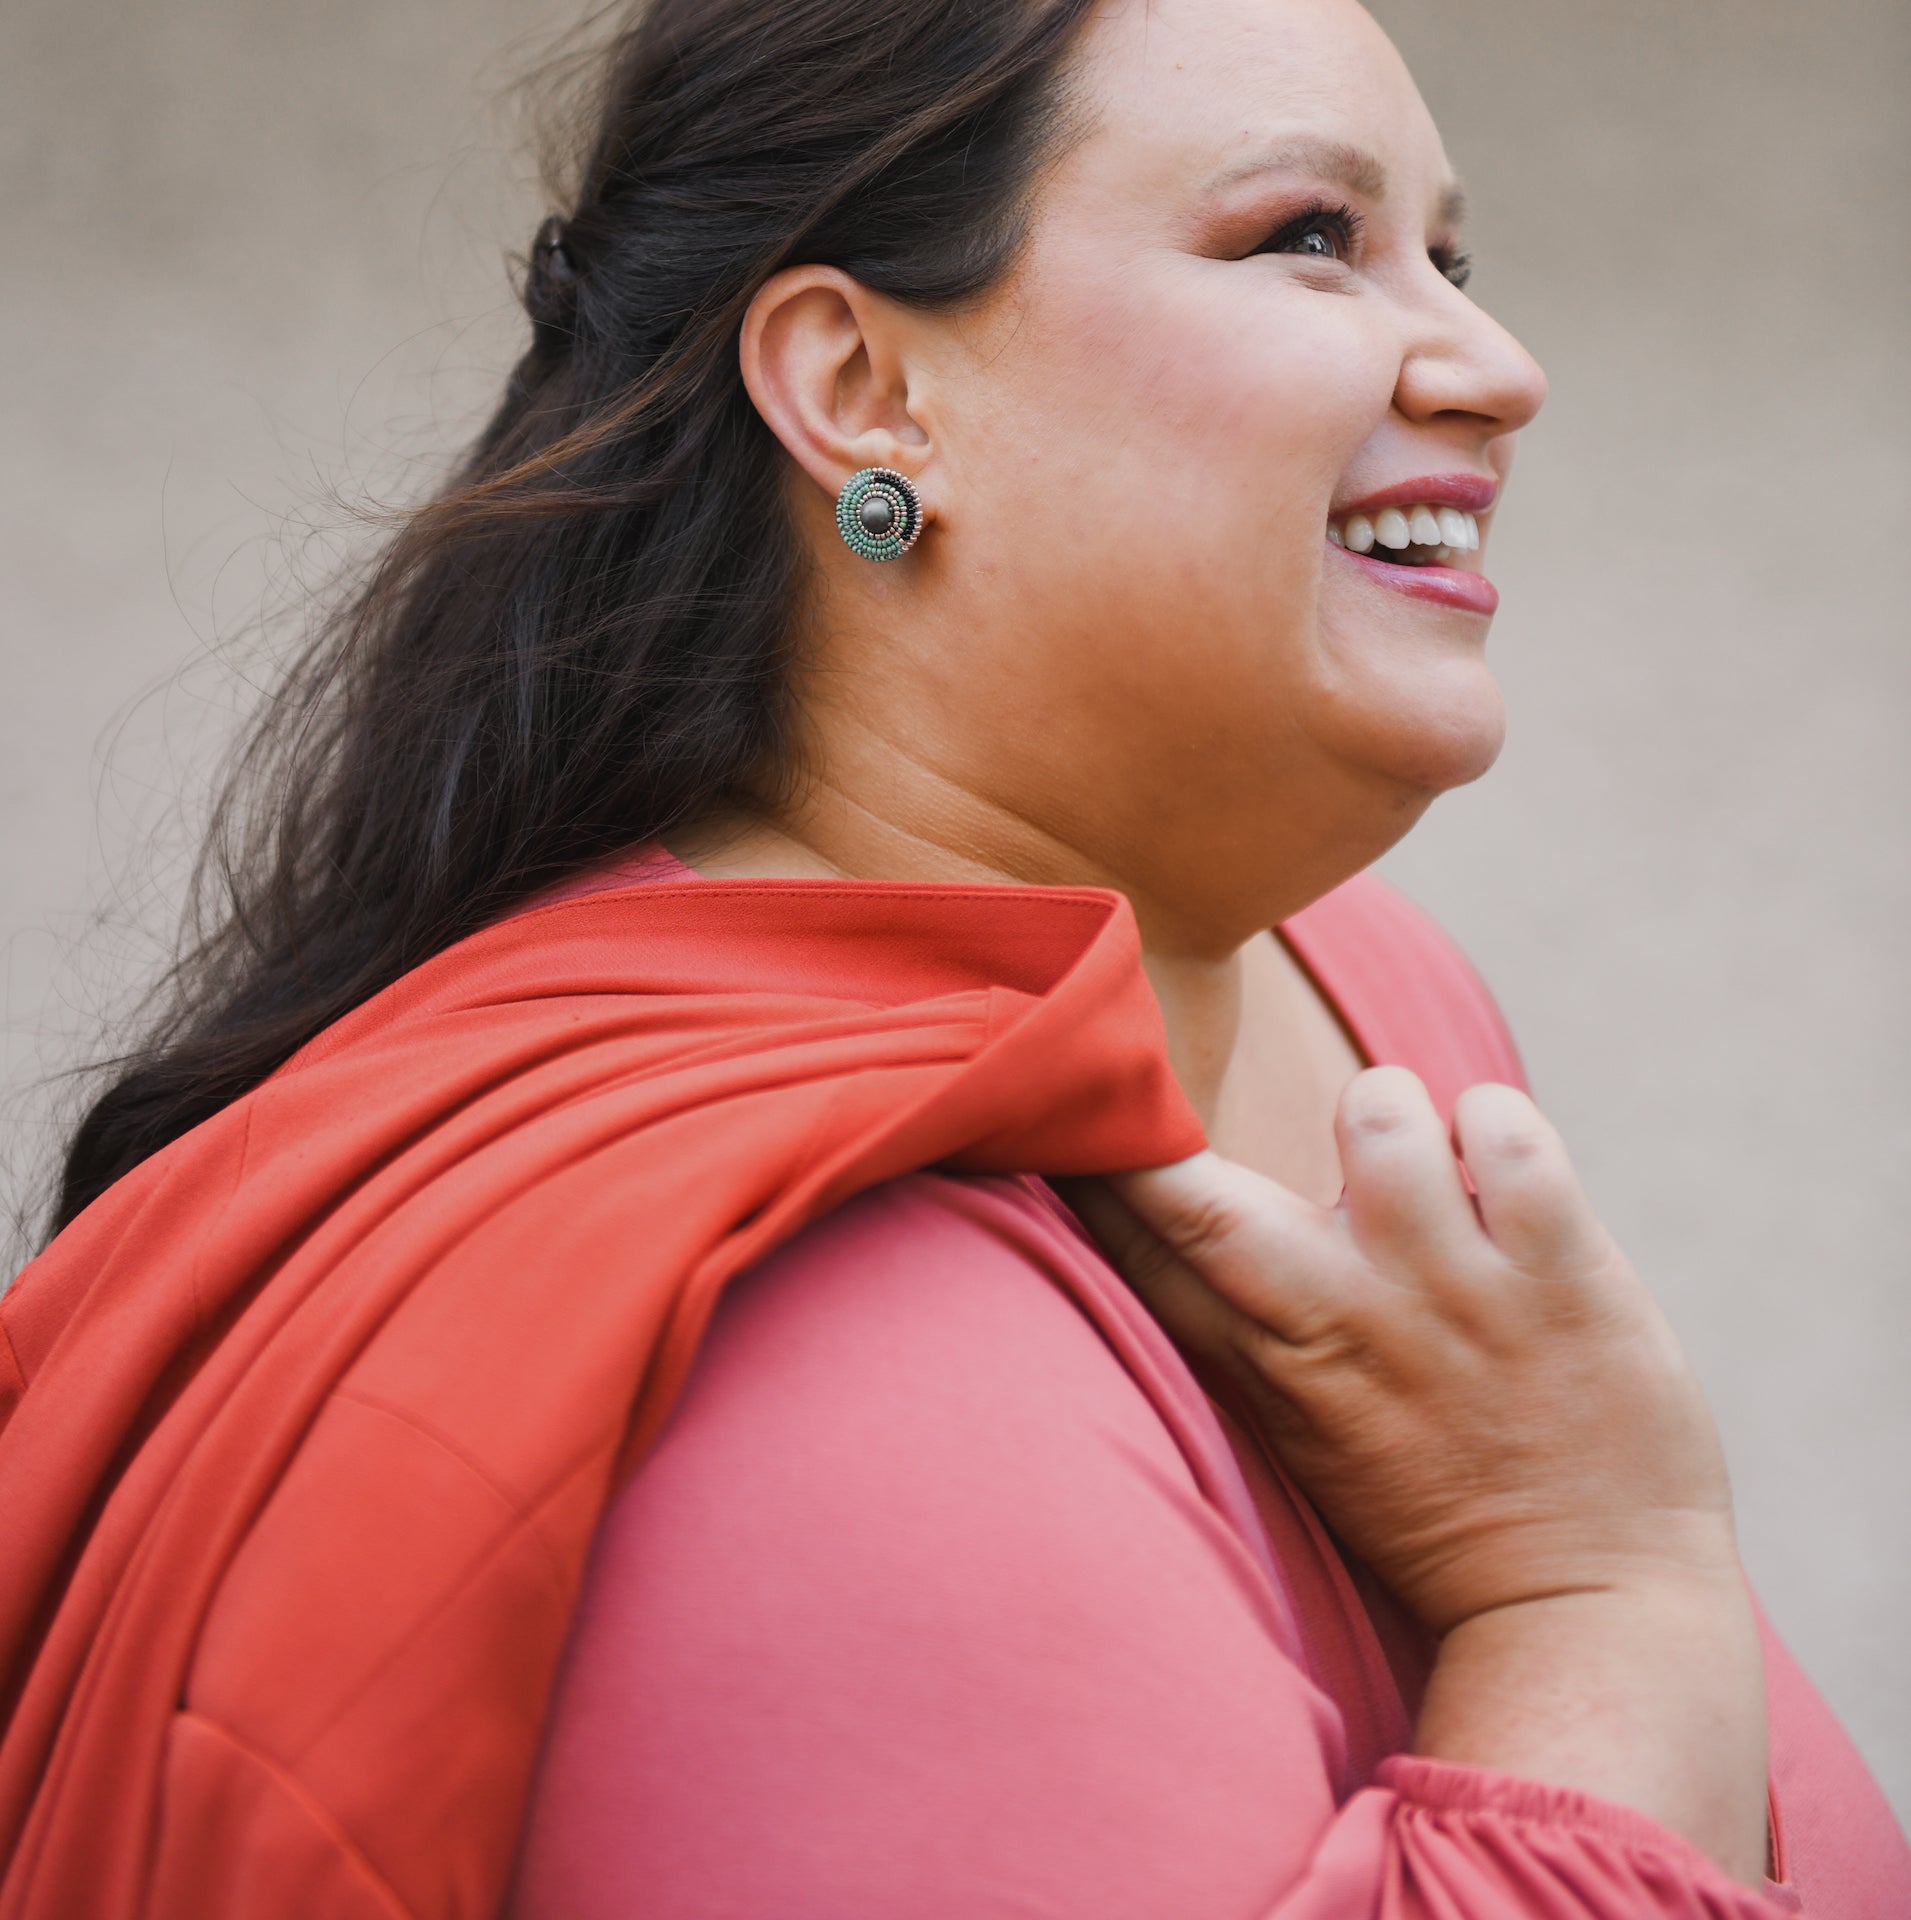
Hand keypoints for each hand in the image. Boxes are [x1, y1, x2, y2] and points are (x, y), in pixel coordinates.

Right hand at [1066, 1066, 1739, 1637]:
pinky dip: (1496, 1119)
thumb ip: (1236, 1325)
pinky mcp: (1560, 1276)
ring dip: (1386, 1105)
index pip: (1132, 1248)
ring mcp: (1452, 1296)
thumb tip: (1157, 1204)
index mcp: (1264, 1364)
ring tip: (1412, 1150)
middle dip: (1149, 1115)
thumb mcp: (1297, 1425)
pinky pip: (1507, 1132)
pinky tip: (1498, 1164)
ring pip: (1378, 1116)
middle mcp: (1340, 1320)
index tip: (1068, 1098)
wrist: (1595, 1610)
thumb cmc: (1437, 1506)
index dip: (1088, 1159)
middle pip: (1194, 1197)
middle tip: (1160, 1055)